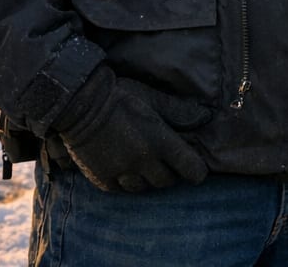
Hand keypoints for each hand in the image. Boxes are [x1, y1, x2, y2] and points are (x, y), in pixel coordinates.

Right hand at [53, 65, 210, 192]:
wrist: (81, 104)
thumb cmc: (123, 97)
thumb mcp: (154, 99)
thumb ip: (181, 112)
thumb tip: (206, 117)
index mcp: (160, 141)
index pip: (190, 169)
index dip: (196, 170)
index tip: (195, 168)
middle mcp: (143, 161)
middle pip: (166, 181)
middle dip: (171, 173)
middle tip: (167, 161)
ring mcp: (121, 172)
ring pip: (144, 188)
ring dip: (148, 179)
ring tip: (145, 165)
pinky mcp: (102, 179)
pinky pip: (121, 190)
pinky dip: (126, 183)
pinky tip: (126, 170)